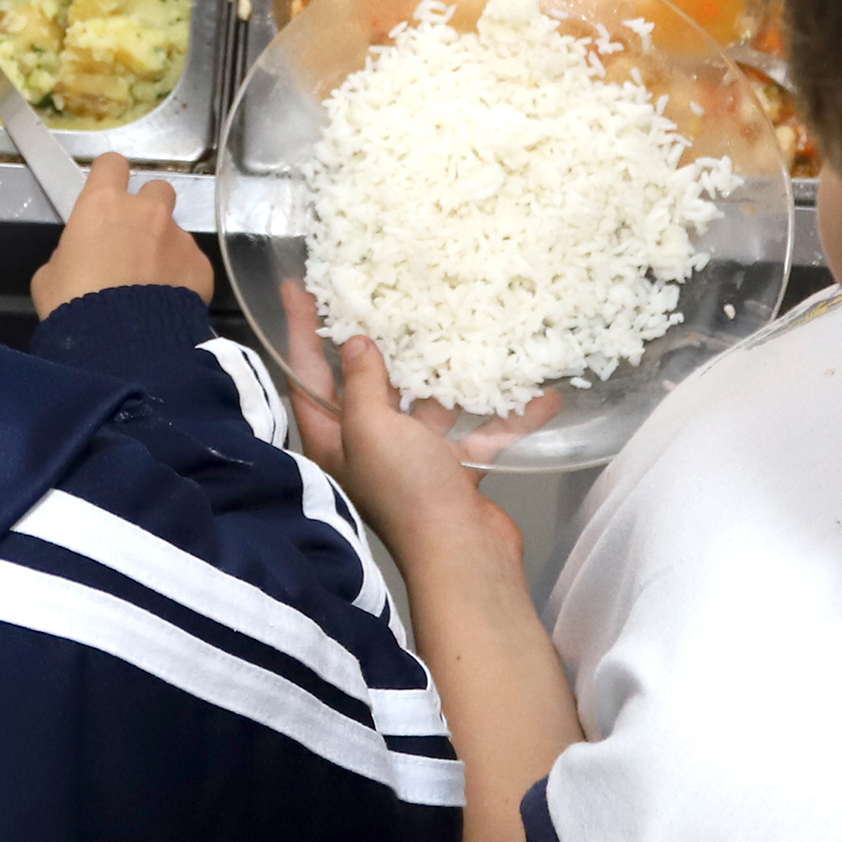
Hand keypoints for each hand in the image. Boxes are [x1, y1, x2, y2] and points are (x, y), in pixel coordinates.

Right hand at [30, 154, 211, 316]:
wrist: (119, 346)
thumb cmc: (73, 306)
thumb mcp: (49, 277)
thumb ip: (68, 254)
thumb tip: (80, 257)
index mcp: (103, 204)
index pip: (112, 164)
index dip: (110, 178)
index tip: (108, 195)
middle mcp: (147, 211)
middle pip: (157, 189)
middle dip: (148, 208)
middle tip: (135, 239)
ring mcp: (179, 237)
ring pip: (176, 230)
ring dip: (165, 247)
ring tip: (153, 282)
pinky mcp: (201, 266)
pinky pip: (192, 264)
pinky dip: (183, 278)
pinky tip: (169, 303)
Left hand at [280, 280, 556, 572]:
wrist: (463, 555)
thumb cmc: (407, 492)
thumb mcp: (372, 429)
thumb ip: (363, 384)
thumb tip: (354, 344)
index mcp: (336, 438)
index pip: (308, 375)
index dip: (301, 330)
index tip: (298, 286)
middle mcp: (370, 447)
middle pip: (368, 384)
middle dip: (378, 341)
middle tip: (382, 292)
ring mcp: (415, 459)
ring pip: (429, 404)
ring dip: (450, 374)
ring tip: (466, 326)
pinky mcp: (456, 471)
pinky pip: (482, 433)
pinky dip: (510, 417)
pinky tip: (543, 394)